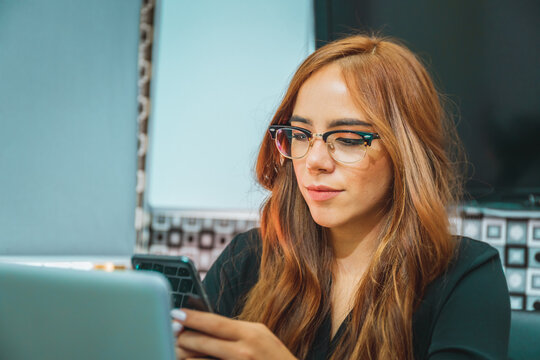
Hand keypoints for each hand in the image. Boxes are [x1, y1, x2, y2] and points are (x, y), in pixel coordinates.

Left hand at [171, 308, 296, 359]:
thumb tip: (205, 324)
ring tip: (174, 349)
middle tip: (170, 332)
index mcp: (252, 332)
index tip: (175, 313)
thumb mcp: (260, 336)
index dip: (192, 317)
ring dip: (183, 354)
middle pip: (203, 341)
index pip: (215, 322)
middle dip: (182, 337)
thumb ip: (236, 330)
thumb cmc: (274, 358)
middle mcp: (244, 350)